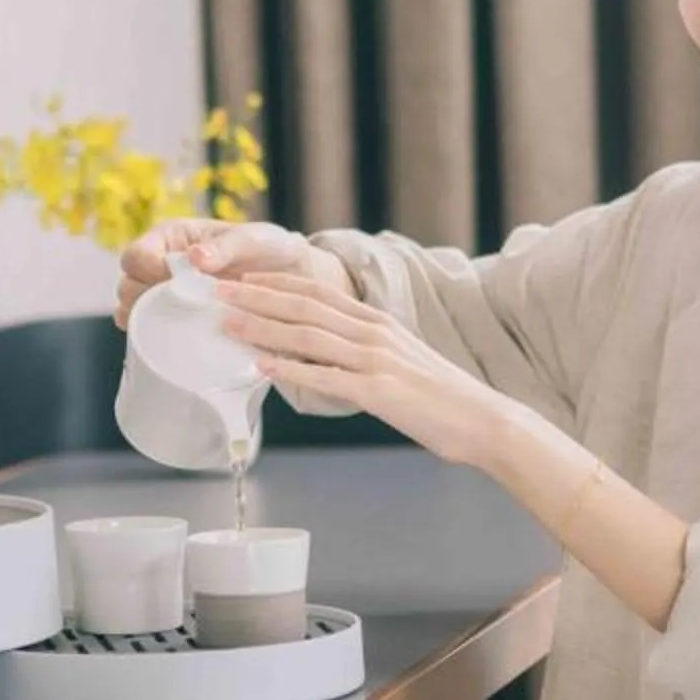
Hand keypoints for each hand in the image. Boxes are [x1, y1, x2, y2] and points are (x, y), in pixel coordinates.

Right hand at [115, 219, 349, 328]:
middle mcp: (161, 266)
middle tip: (168, 308)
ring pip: (134, 310)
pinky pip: (154, 330)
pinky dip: (157, 337)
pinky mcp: (179, 319)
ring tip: (168, 328)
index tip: (165, 276)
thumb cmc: (267, 248)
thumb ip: (226, 246)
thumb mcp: (252, 239)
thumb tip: (197, 257)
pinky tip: (172, 343)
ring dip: (144, 321)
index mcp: (171, 238)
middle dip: (139, 299)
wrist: (289, 278)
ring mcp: (167, 294)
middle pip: (127, 286)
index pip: (136, 254)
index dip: (143, 266)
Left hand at [211, 271, 516, 468]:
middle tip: (217, 291)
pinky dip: (290, 369)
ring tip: (227, 324)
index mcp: (378, 322)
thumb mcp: (400, 361)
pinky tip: (262, 366)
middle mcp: (374, 334)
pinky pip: (325, 377)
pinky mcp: (378, 392)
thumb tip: (324, 358)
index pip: (319, 292)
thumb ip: (364, 353)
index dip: (276, 283)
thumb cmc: (441, 398)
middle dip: (256, 297)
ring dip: (263, 328)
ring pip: (308, 336)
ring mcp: (376, 361)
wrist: (483, 420)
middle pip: (305, 306)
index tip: (242, 279)